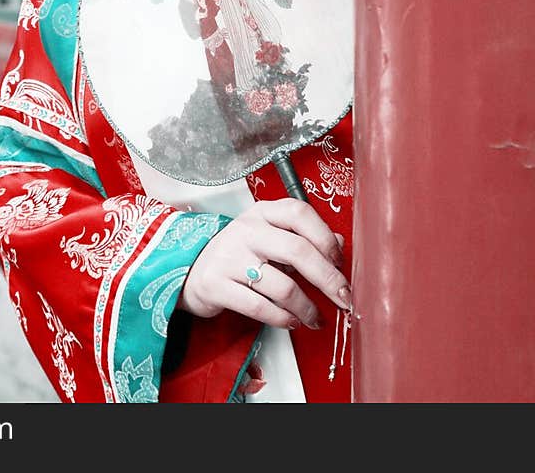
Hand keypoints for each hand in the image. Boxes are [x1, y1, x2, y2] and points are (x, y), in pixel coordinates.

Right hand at [178, 199, 350, 329]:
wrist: (191, 269)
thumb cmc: (238, 253)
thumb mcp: (269, 236)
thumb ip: (303, 238)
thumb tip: (340, 243)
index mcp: (262, 213)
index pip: (300, 213)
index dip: (325, 238)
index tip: (339, 261)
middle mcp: (247, 230)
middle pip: (298, 250)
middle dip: (328, 280)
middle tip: (343, 297)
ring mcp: (230, 257)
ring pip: (283, 286)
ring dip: (307, 308)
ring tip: (314, 318)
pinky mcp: (218, 285)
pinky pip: (261, 307)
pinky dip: (283, 319)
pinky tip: (291, 321)